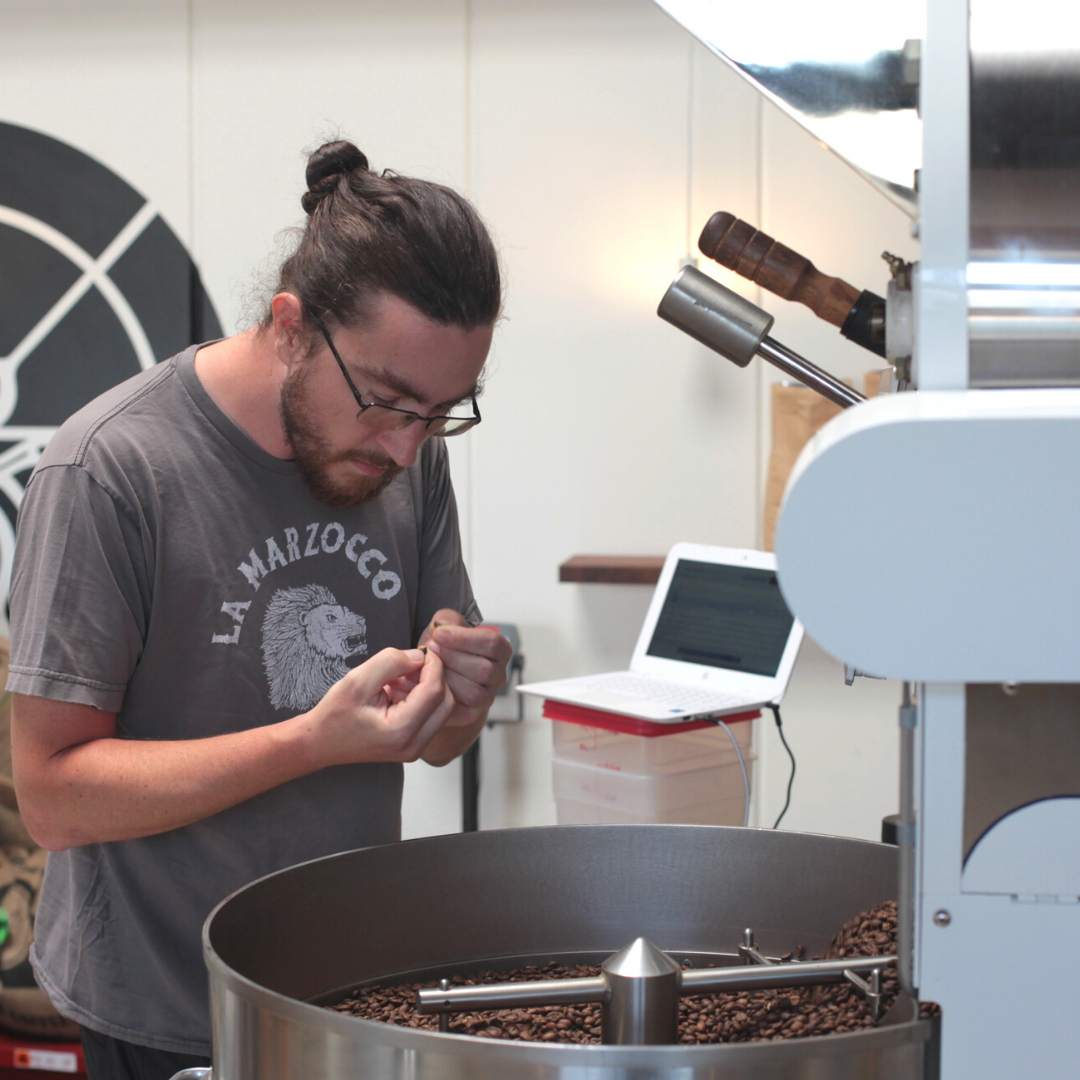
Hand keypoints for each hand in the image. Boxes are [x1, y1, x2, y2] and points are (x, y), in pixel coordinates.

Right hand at [304, 647, 454, 765]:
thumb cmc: (334, 715)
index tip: (423, 649)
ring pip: (441, 709)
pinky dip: (421, 698)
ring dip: (427, 687)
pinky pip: (431, 716)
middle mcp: (413, 745)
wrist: (319, 743)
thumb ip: (391, 662)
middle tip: (411, 663)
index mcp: (401, 731)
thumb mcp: (357, 680)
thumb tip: (419, 656)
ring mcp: (415, 749)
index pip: (435, 690)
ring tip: (397, 678)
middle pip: (446, 701)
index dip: (433, 665)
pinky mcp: (413, 745)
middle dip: (434, 677)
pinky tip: (398, 690)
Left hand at [417, 609, 511, 726]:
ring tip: (426, 665)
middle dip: (452, 657)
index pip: (492, 643)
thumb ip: (446, 620)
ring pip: (473, 692)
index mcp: (499, 651)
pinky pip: (459, 708)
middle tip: (429, 648)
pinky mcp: (470, 714)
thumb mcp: (444, 628)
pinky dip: (440, 694)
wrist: (437, 677)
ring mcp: (486, 697)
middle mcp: (497, 675)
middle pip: (484, 669)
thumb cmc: (444, 651)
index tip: (439, 633)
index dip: (464, 638)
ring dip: (446, 677)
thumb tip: (442, 624)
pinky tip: (425, 682)